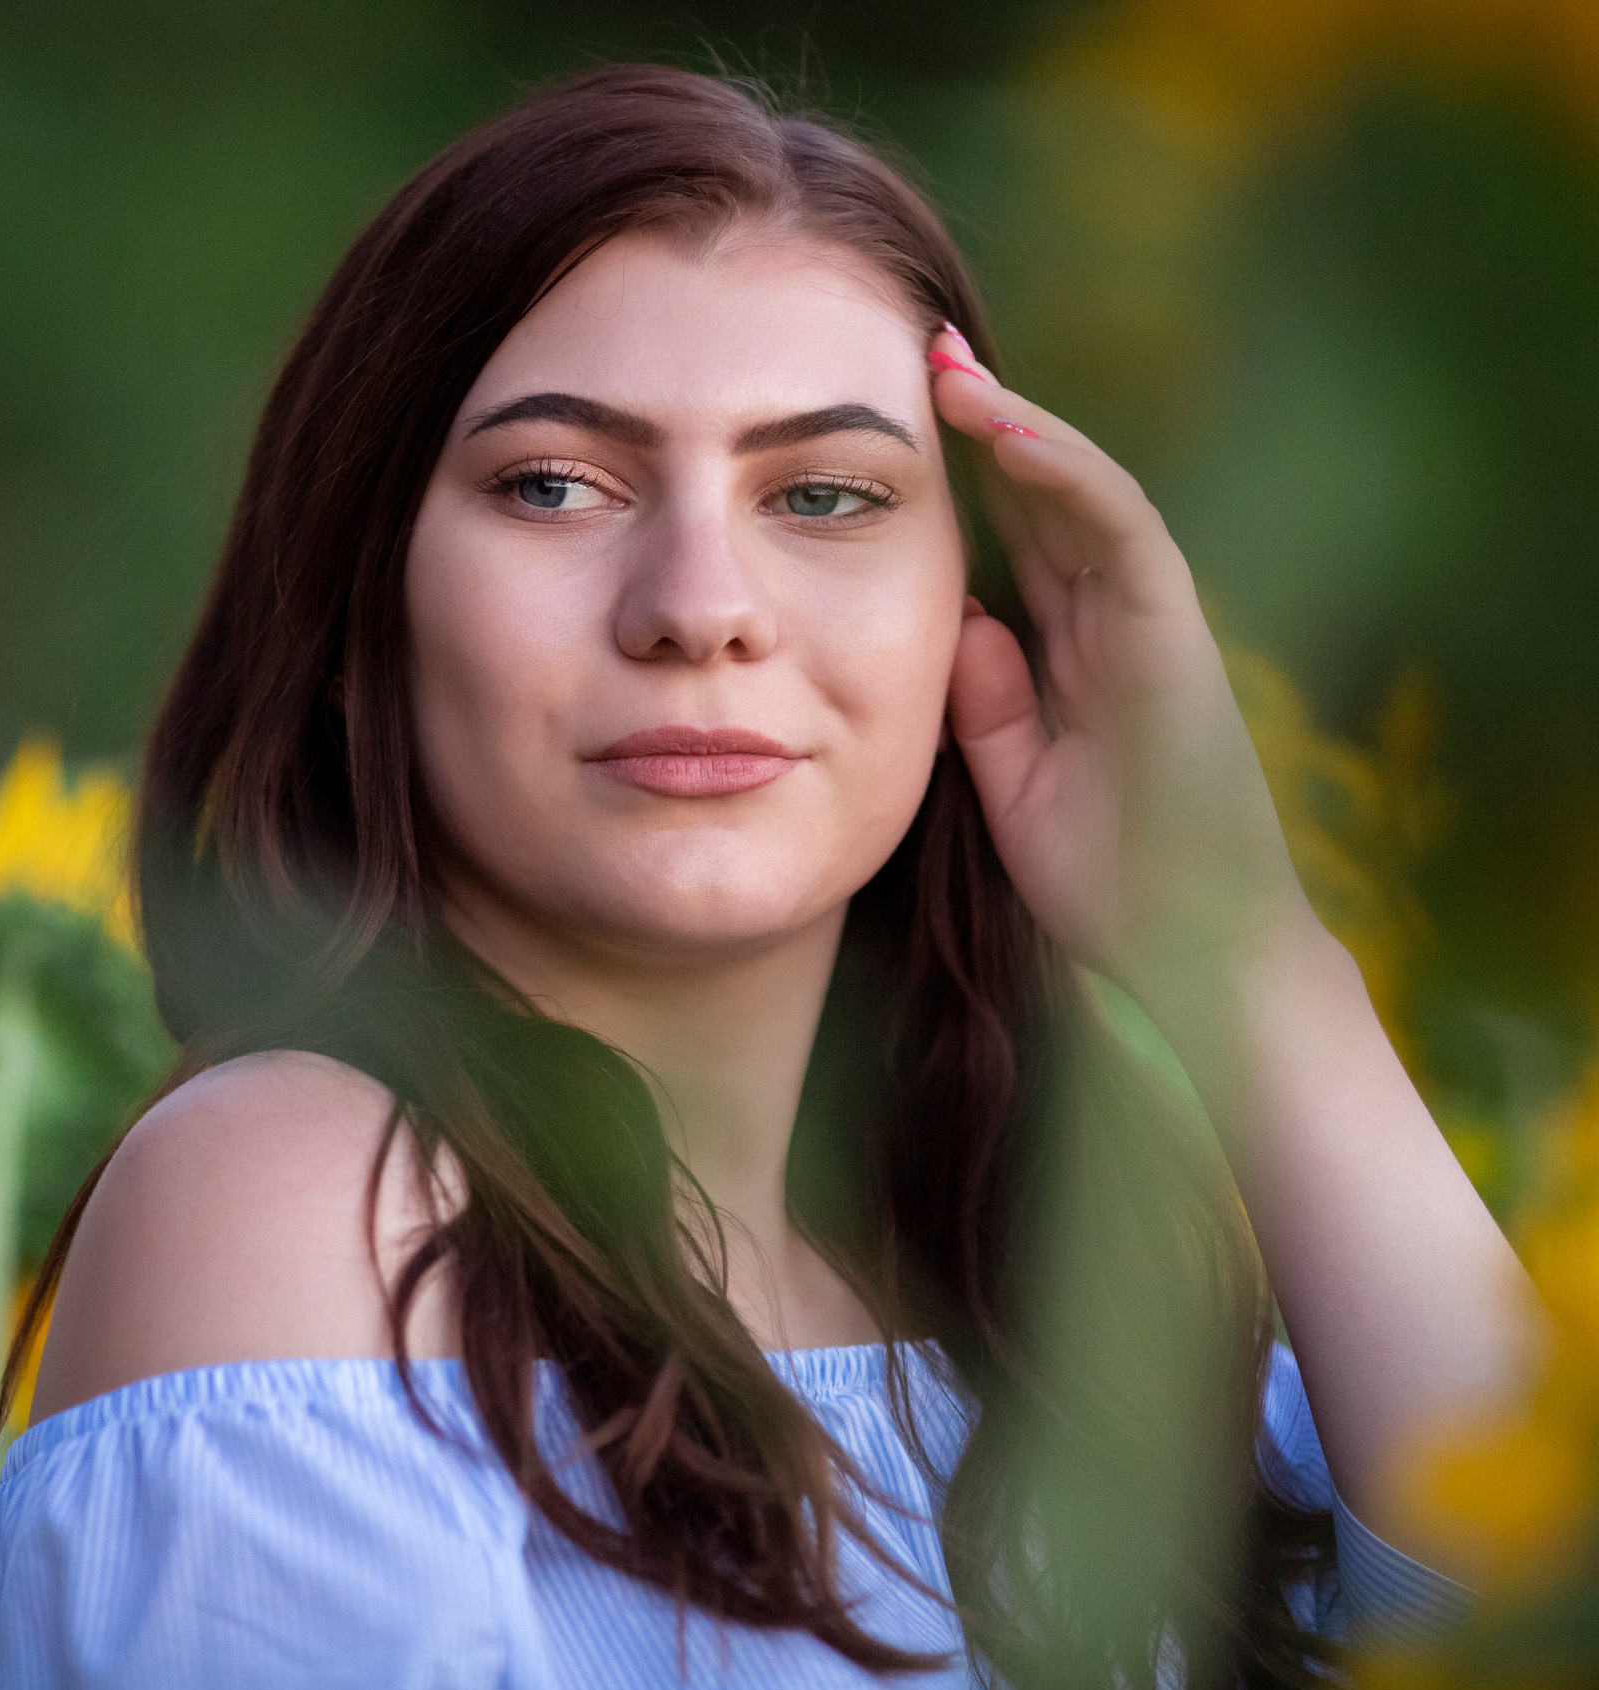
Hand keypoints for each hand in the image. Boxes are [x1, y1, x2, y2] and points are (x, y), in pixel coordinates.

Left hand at [928, 326, 1319, 1003]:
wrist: (1189, 951)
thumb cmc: (1111, 877)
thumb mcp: (1010, 777)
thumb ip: (987, 700)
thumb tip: (958, 621)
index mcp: (1074, 649)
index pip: (1015, 535)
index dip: (961, 475)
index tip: (893, 419)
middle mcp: (1114, 619)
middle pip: (1046, 494)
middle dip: (987, 418)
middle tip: (919, 344)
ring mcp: (1150, 623)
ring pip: (1083, 492)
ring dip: (1019, 422)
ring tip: (950, 363)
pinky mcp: (1174, 638)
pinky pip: (1122, 534)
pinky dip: (1066, 475)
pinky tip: (1007, 431)